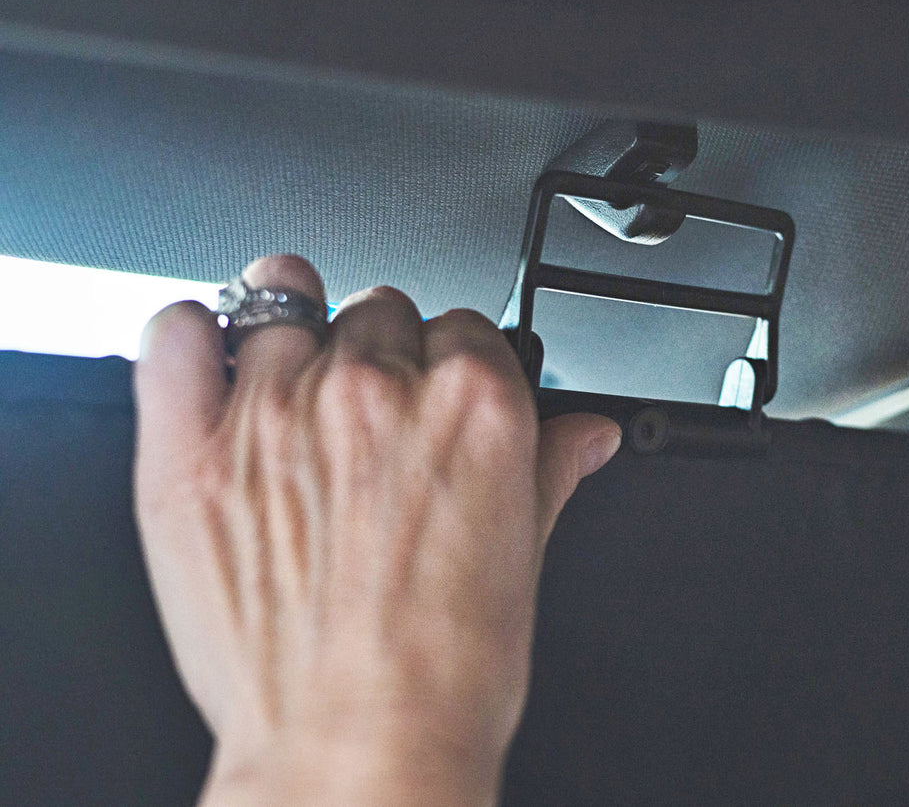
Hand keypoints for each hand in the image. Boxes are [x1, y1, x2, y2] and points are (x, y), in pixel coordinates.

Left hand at [132, 255, 621, 806]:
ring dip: (294, 342)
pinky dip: (194, 338)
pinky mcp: (192, 450)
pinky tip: (214, 372)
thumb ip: (552, 469)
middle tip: (372, 430)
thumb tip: (583, 435)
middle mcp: (378, 389)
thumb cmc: (444, 674)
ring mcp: (278, 410)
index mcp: (474, 402)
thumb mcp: (524, 558)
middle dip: (381, 358)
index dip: (451, 365)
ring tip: (294, 405)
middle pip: (379, 311)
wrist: (358, 750)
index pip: (463, 324)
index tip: (438, 403)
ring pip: (283, 305)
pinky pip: (178, 333)